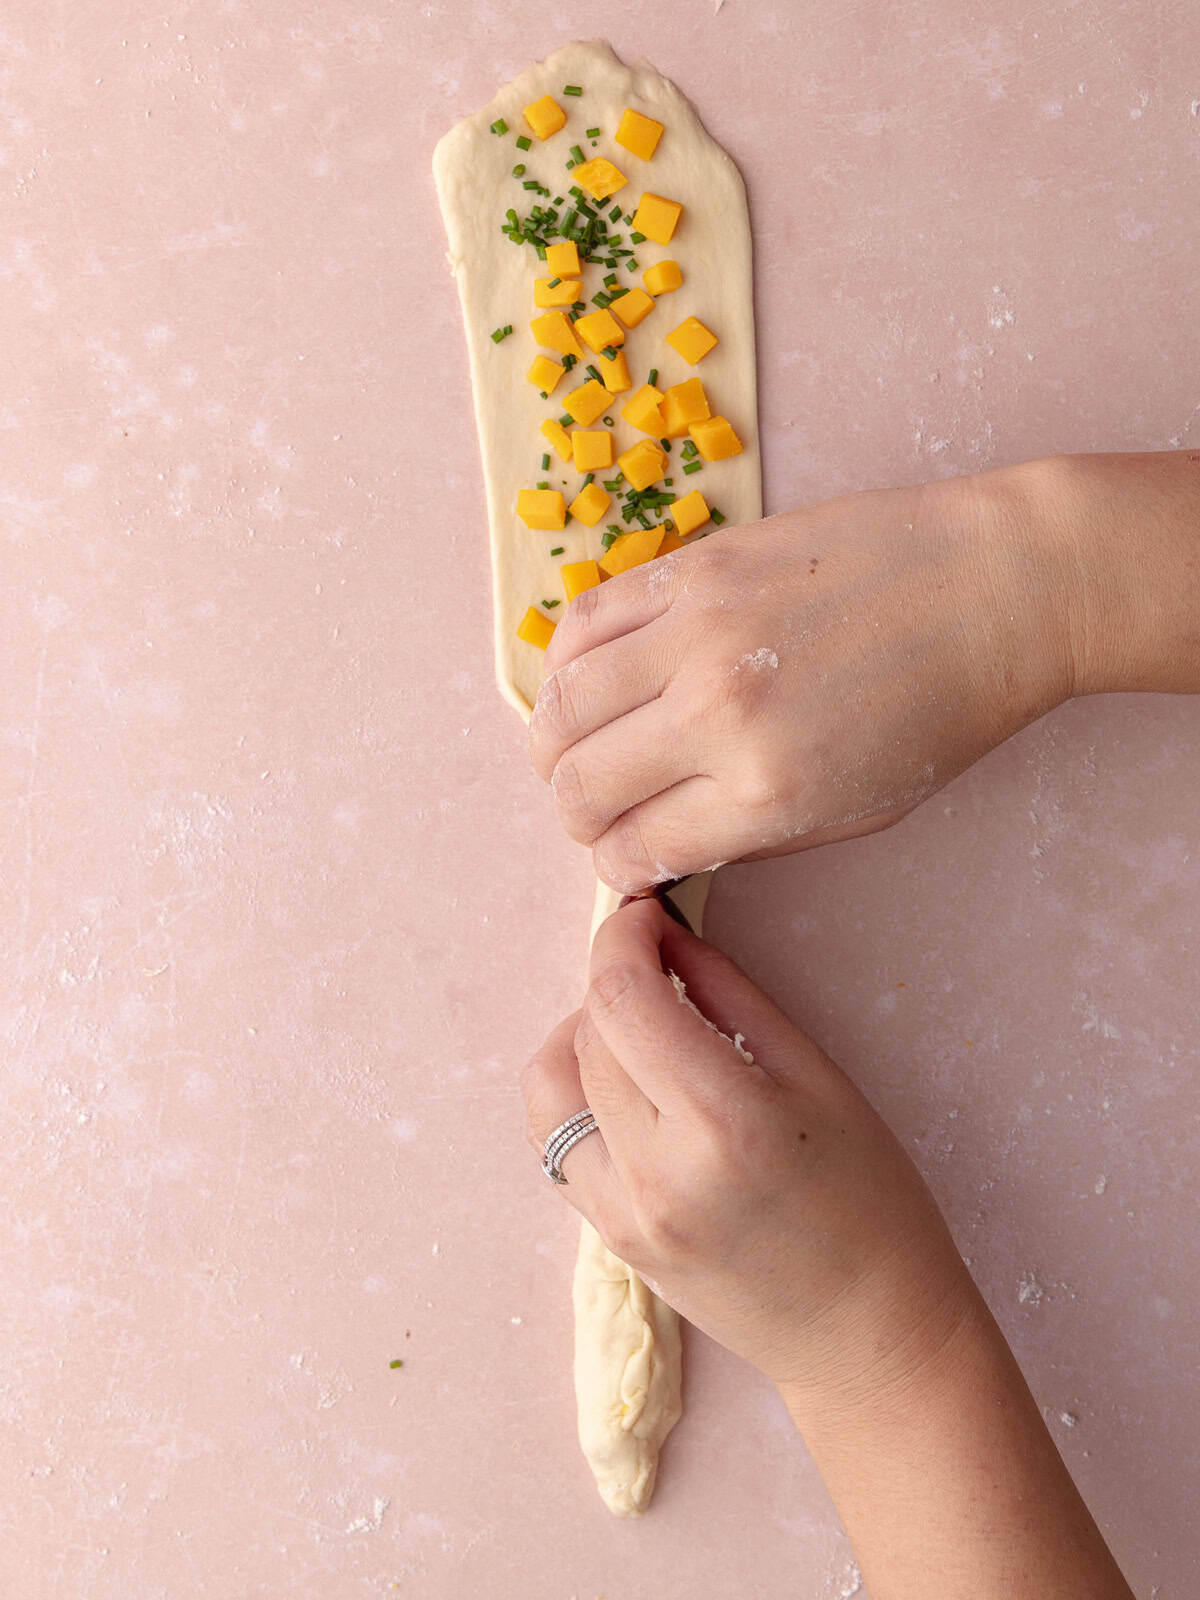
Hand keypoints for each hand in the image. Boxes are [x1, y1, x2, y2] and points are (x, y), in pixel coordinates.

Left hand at [521, 897, 972, 1393]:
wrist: (869, 1336)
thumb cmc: (872, 1200)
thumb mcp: (817, 1077)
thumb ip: (729, 994)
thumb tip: (665, 934)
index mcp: (726, 1123)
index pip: (623, 998)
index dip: (622, 936)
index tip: (643, 912)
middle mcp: (658, 1173)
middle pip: (588, 1034)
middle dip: (615, 979)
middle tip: (659, 960)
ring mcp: (624, 1216)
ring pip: (554, 1085)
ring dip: (585, 1035)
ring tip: (642, 1030)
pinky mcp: (610, 1240)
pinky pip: (558, 1141)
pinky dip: (576, 1094)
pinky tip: (626, 1087)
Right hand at [529, 460, 1078, 892]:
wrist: (995, 586)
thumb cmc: (942, 709)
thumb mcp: (859, 811)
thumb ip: (750, 836)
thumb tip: (665, 841)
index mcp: (766, 794)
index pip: (633, 850)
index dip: (616, 866)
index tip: (624, 858)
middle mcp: (717, 715)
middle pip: (581, 785)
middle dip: (575, 817)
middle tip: (592, 813)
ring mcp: (698, 632)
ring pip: (562, 704)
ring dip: (550, 744)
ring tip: (569, 751)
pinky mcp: (695, 567)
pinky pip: (585, 620)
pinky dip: (564, 663)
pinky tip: (585, 681)